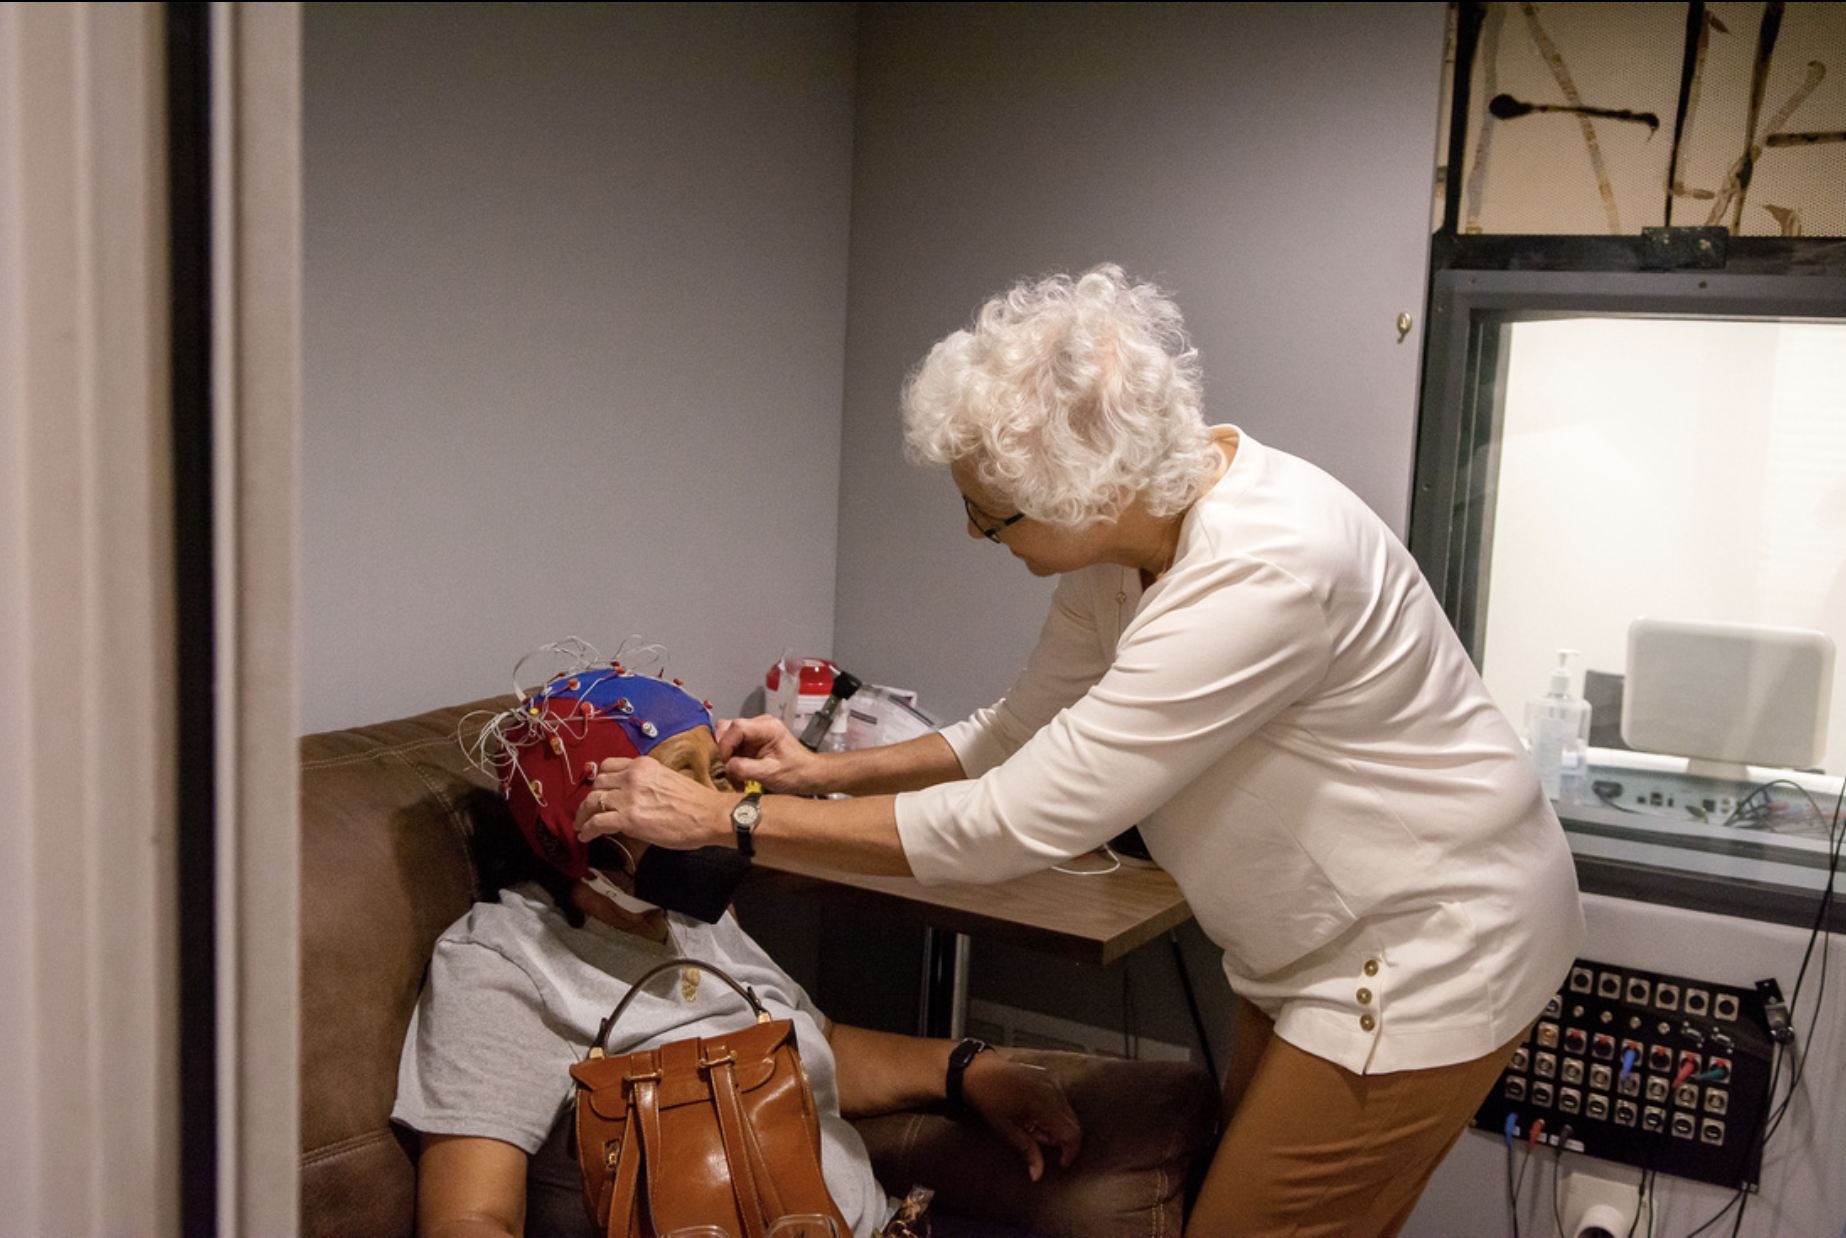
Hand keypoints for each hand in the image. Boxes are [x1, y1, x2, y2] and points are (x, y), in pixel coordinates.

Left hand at [574, 755, 727, 849]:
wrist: (709, 815)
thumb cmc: (695, 802)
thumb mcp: (666, 779)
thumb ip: (645, 783)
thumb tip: (631, 796)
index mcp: (642, 765)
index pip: (608, 766)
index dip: (600, 781)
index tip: (599, 791)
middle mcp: (632, 777)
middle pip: (597, 783)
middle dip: (591, 798)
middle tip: (588, 811)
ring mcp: (629, 797)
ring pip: (592, 801)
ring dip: (583, 814)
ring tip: (581, 825)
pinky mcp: (628, 818)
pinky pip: (597, 822)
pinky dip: (587, 829)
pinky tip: (585, 836)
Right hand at [714, 714, 823, 794]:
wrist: (808, 775)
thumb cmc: (796, 773)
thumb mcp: (770, 774)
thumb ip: (745, 768)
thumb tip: (726, 766)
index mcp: (768, 728)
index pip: (737, 727)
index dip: (726, 744)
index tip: (724, 762)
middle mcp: (760, 725)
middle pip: (728, 728)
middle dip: (723, 750)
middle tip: (726, 769)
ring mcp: (755, 732)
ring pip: (727, 737)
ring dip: (726, 757)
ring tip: (733, 775)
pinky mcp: (752, 741)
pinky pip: (733, 746)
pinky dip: (731, 760)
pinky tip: (737, 774)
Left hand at [959, 1053, 1081, 1180]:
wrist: (977, 1070)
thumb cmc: (988, 1100)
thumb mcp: (1005, 1129)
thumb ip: (1027, 1150)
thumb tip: (1038, 1175)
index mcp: (1044, 1102)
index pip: (1071, 1133)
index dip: (1070, 1152)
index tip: (1061, 1164)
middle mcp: (1053, 1088)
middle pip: (1072, 1123)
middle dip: (1059, 1138)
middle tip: (1035, 1139)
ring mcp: (1052, 1079)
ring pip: (1067, 1112)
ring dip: (1055, 1125)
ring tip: (1029, 1124)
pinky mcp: (1048, 1075)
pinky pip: (1060, 1099)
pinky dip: (1052, 1112)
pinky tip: (1031, 1112)